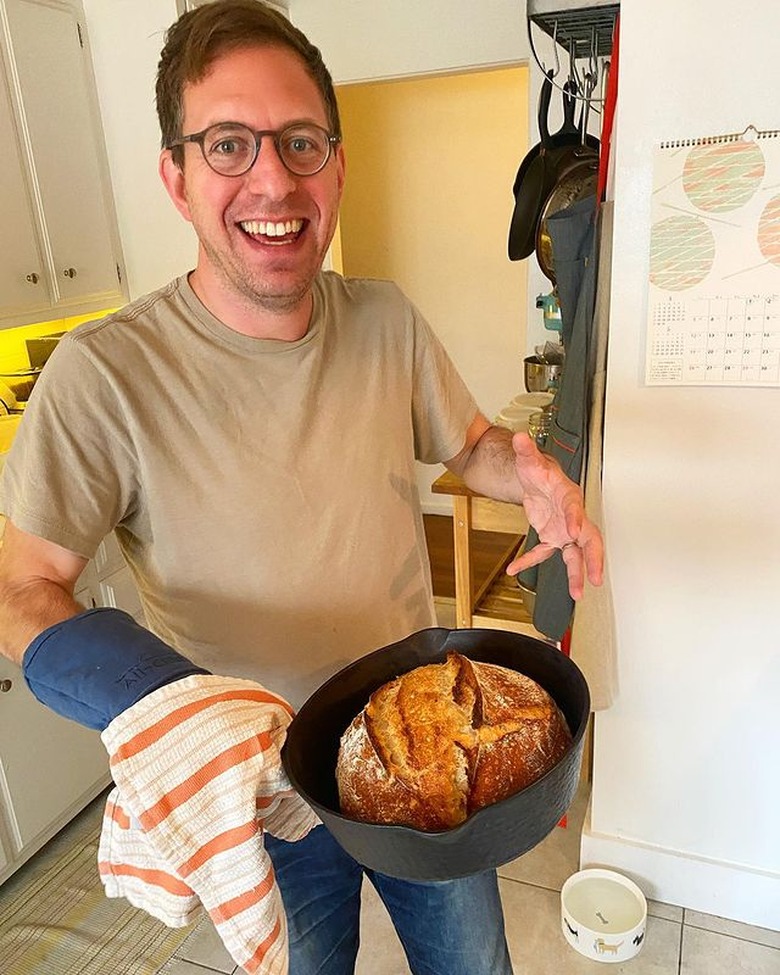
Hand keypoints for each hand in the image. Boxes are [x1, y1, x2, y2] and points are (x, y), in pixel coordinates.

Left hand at [505, 432, 603, 599]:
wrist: (535, 479)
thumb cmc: (539, 470)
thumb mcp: (529, 460)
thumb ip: (526, 450)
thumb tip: (520, 438)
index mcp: (568, 496)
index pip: (576, 508)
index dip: (575, 519)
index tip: (573, 532)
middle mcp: (571, 516)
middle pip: (588, 539)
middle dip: (593, 559)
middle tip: (594, 578)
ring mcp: (563, 529)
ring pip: (574, 554)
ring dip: (576, 573)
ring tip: (577, 594)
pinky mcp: (552, 537)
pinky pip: (544, 553)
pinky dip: (530, 561)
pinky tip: (514, 569)